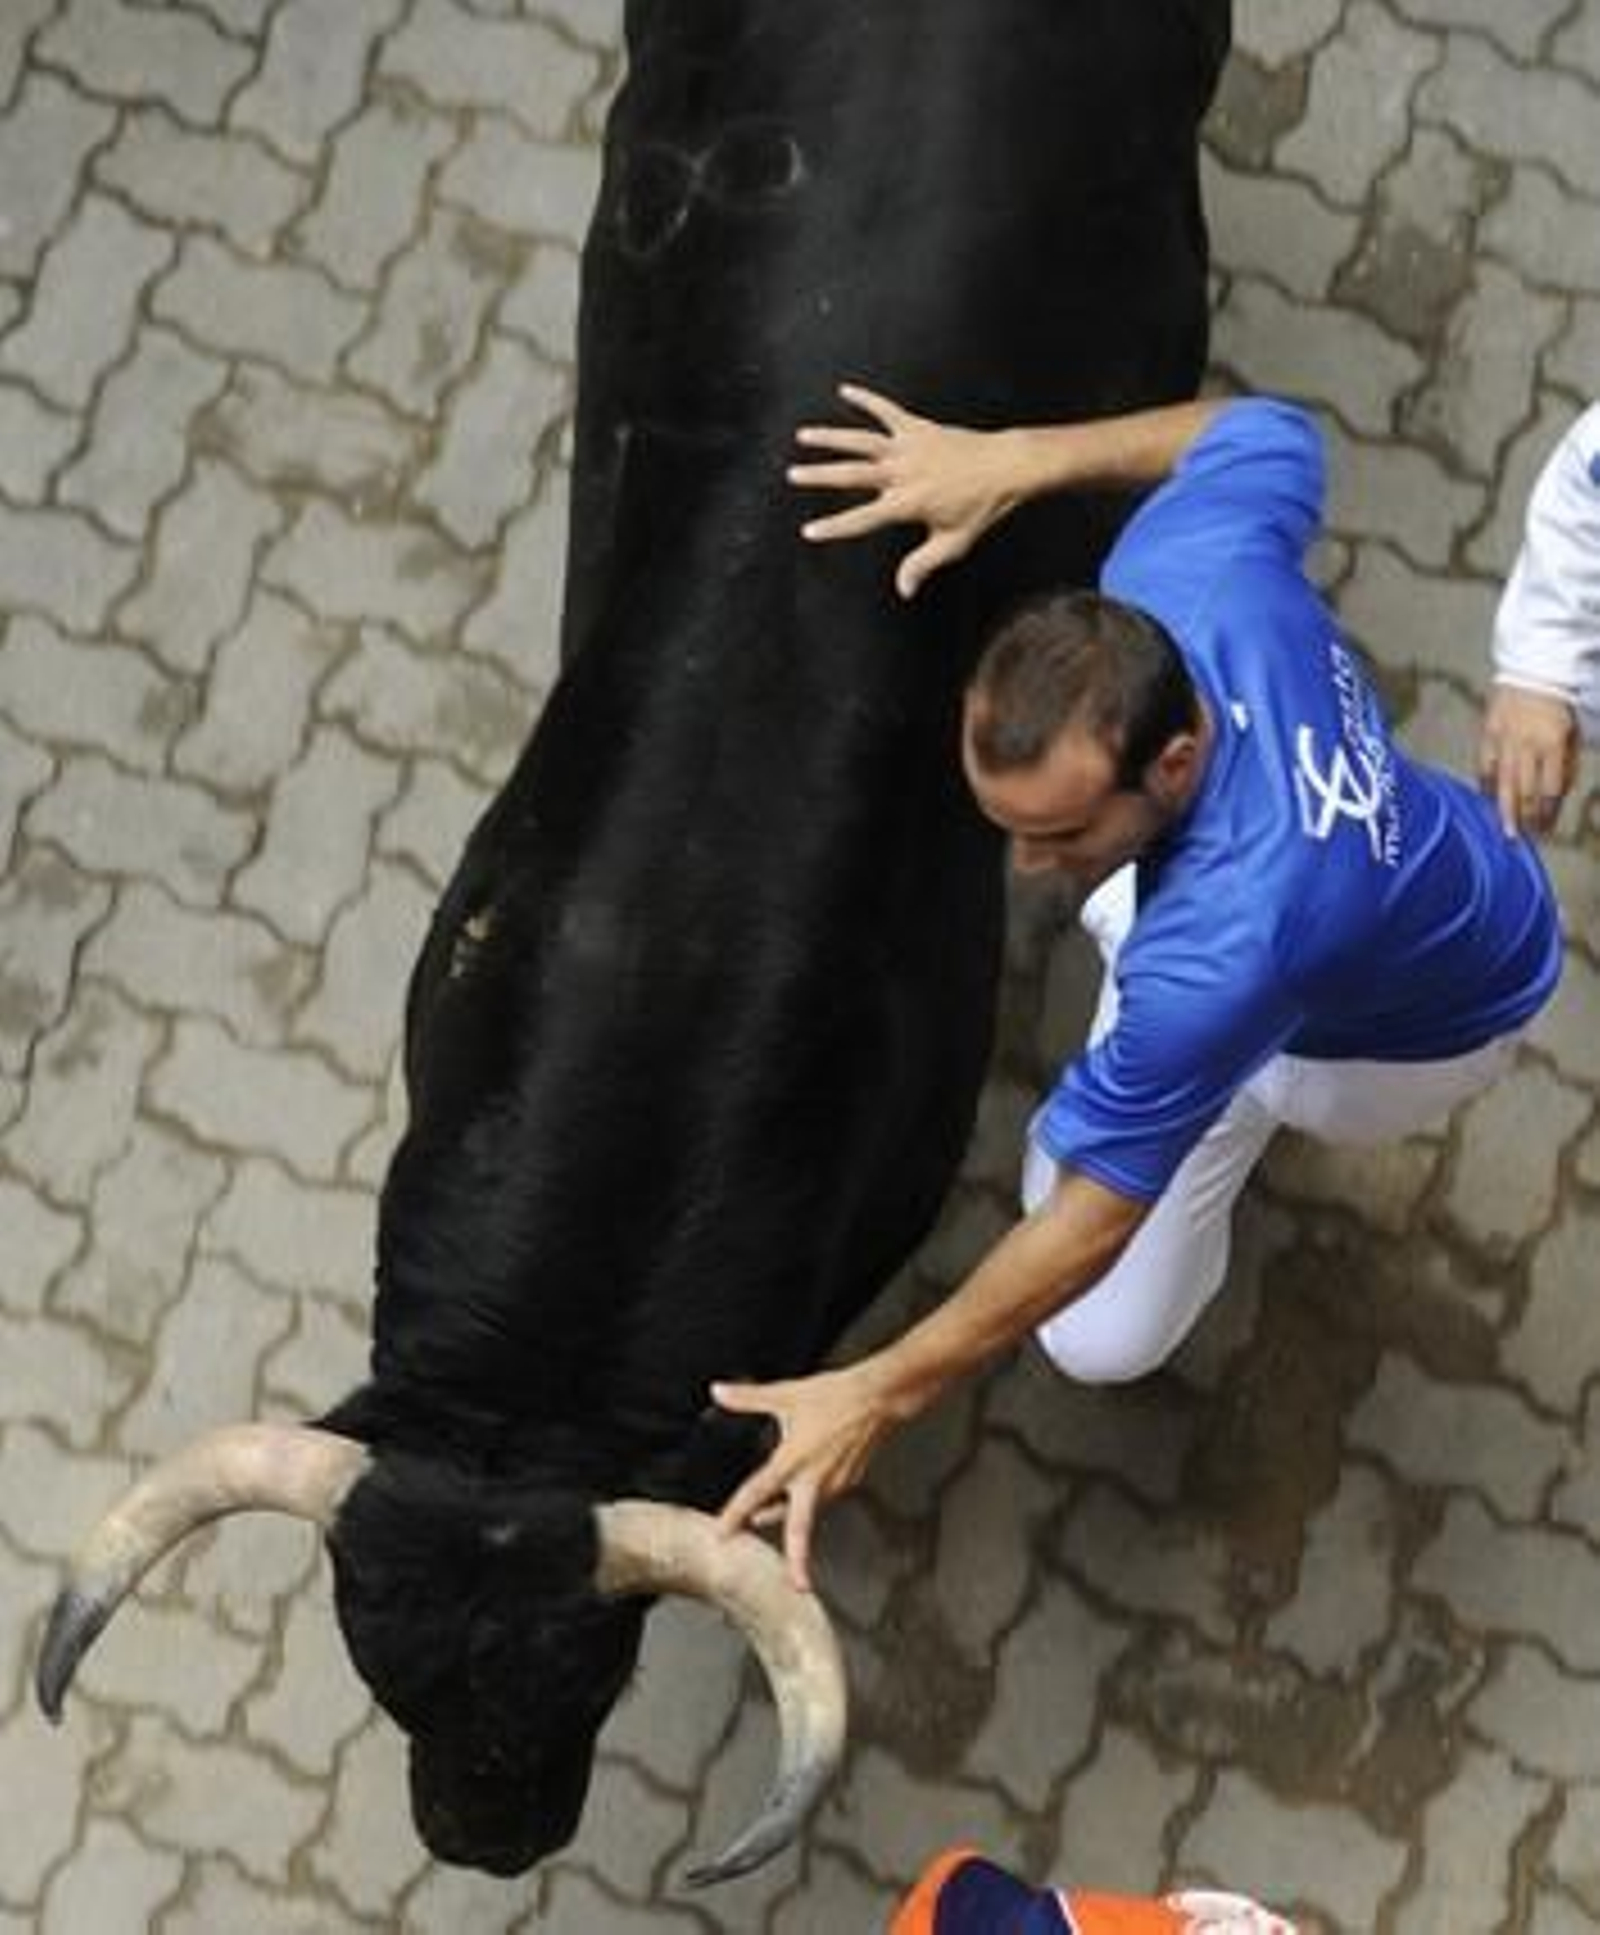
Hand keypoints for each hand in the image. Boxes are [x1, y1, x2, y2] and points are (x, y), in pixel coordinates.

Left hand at [711, 1362, 903, 1589]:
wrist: (878, 1397)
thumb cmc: (835, 1396)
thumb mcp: (785, 1395)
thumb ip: (748, 1398)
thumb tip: (719, 1392)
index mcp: (793, 1461)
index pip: (756, 1493)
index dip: (735, 1515)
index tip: (722, 1535)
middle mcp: (814, 1480)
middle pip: (801, 1528)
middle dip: (799, 1560)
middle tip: (797, 1585)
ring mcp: (835, 1484)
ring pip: (809, 1511)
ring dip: (790, 1518)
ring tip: (765, 1517)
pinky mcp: (850, 1482)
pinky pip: (824, 1498)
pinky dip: (810, 1499)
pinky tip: (803, 1490)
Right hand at [788, 383, 1024, 598]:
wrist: (1006, 467)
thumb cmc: (982, 508)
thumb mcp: (953, 543)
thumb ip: (923, 565)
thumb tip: (903, 590)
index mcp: (907, 504)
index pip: (862, 519)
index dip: (834, 527)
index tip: (809, 531)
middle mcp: (902, 473)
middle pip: (851, 474)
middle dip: (820, 476)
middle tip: (792, 474)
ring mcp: (908, 447)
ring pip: (861, 440)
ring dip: (831, 437)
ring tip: (804, 435)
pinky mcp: (918, 427)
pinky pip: (887, 410)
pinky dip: (867, 399)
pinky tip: (845, 390)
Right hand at [1478, 686, 1578, 835]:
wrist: (1532, 672)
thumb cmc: (1557, 705)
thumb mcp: (1572, 733)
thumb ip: (1566, 764)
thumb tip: (1556, 795)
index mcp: (1552, 744)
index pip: (1550, 789)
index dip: (1548, 813)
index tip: (1545, 829)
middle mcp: (1527, 746)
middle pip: (1524, 791)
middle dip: (1524, 818)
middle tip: (1520, 838)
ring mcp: (1504, 740)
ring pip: (1502, 783)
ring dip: (1503, 809)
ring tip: (1504, 829)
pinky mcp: (1487, 734)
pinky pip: (1485, 766)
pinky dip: (1486, 785)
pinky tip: (1487, 800)